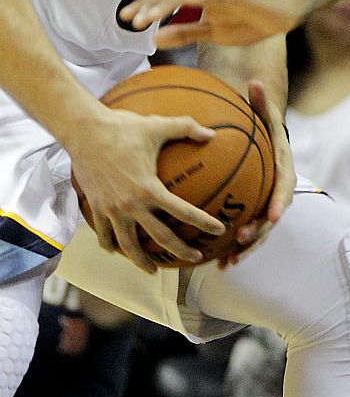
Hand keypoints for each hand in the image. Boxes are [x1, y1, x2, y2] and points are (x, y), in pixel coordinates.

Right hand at [67, 101, 225, 274]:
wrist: (84, 132)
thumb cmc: (122, 128)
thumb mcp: (157, 125)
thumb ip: (186, 128)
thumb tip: (212, 133)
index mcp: (149, 188)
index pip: (182, 211)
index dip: (202, 221)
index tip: (219, 229)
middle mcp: (130, 204)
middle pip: (159, 237)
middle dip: (180, 250)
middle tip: (195, 257)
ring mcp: (111, 209)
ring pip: (127, 245)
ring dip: (141, 260)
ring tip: (153, 270)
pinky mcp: (96, 208)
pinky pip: (103, 234)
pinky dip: (111, 245)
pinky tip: (117, 250)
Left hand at [120, 0, 304, 47]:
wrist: (281, 14)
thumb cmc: (247, 20)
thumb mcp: (211, 32)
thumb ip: (184, 33)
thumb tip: (154, 37)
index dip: (145, 5)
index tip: (124, 19)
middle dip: (149, 5)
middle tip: (131, 21)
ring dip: (167, 3)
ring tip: (149, 16)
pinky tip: (186, 0)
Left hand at [219, 79, 295, 267]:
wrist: (265, 139)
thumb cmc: (263, 124)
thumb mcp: (264, 111)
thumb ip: (260, 100)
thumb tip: (255, 82)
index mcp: (283, 169)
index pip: (285, 187)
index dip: (279, 202)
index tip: (274, 215)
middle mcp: (278, 191)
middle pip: (272, 216)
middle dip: (260, 232)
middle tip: (242, 239)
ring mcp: (266, 204)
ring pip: (259, 231)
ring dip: (246, 248)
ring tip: (228, 262)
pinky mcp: (253, 212)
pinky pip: (246, 233)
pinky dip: (235, 249)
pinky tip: (218, 263)